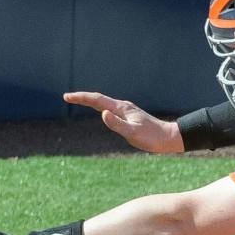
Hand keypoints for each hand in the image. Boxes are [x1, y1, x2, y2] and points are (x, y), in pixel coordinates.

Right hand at [65, 92, 182, 154]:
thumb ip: (117, 124)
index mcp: (121, 108)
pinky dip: (99, 107)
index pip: (97, 100)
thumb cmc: (151, 137)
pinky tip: (100, 111)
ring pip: (104, 102)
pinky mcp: (129, 116)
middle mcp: (123, 106)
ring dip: (90, 101)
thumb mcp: (132, 133)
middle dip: (82, 97)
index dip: (81, 98)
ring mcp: (126, 110)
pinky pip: (110, 108)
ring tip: (77, 100)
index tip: (67, 97)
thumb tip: (103, 114)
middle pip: (98, 99)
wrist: (168, 138)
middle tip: (67, 97)